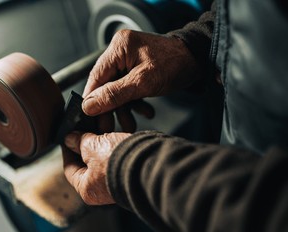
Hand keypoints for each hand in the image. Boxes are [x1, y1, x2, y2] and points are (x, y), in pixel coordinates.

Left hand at [62, 131, 130, 204]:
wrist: (151, 163)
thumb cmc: (119, 161)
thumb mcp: (93, 147)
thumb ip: (80, 142)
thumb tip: (70, 139)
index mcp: (87, 189)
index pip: (70, 168)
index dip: (68, 150)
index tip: (68, 137)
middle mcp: (101, 191)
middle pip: (87, 165)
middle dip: (86, 145)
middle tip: (85, 129)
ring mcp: (117, 184)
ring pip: (103, 161)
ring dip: (102, 145)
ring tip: (102, 128)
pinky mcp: (130, 175)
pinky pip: (118, 160)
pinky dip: (115, 148)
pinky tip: (116, 136)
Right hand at [83, 29, 199, 131]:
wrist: (198, 61)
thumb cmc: (175, 65)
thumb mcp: (143, 83)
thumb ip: (115, 94)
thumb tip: (89, 105)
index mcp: (119, 47)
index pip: (96, 77)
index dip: (92, 100)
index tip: (91, 119)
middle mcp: (120, 52)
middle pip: (105, 85)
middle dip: (110, 108)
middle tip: (109, 128)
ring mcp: (128, 61)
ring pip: (116, 90)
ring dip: (124, 108)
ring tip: (130, 125)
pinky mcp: (136, 70)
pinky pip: (127, 88)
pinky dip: (134, 102)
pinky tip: (144, 112)